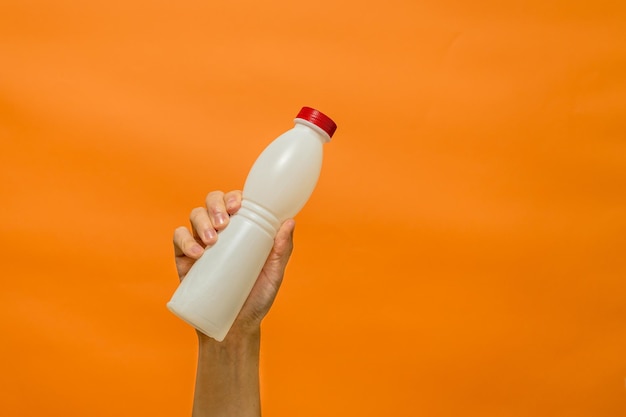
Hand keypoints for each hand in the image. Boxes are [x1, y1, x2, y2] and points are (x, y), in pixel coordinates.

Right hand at [173, 190, 295, 335]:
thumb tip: (290, 222)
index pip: (235, 202)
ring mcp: (201, 242)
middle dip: (216, 205)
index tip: (238, 206)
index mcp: (242, 229)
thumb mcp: (273, 274)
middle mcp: (220, 231)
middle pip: (212, 202)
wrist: (234, 327)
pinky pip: (178, 237)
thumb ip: (281, 250)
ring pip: (196, 215)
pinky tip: (197, 253)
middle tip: (224, 224)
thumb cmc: (256, 298)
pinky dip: (185, 239)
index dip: (233, 197)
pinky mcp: (184, 257)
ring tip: (212, 241)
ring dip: (202, 221)